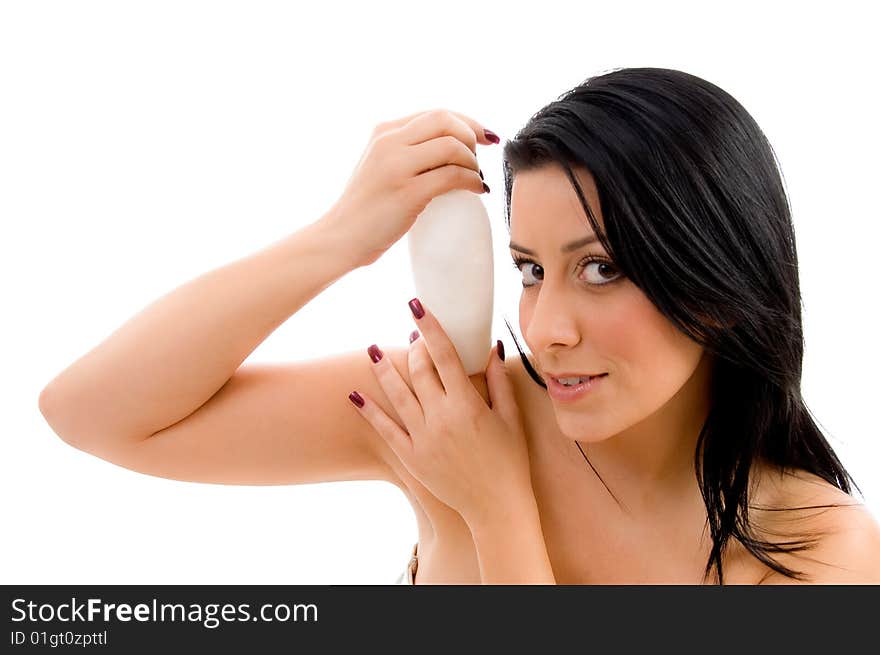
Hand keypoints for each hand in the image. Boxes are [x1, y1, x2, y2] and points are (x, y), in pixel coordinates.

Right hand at [325, 109, 495, 267]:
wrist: (341, 237)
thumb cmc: (365, 209)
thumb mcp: (379, 165)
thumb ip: (405, 151)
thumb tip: (449, 149)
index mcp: (384, 132)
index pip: (436, 113)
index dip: (468, 122)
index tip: (485, 138)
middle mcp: (389, 142)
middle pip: (446, 120)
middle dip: (472, 137)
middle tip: (480, 161)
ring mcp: (397, 166)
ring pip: (452, 146)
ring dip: (473, 163)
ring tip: (476, 179)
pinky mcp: (407, 192)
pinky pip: (453, 176)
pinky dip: (472, 182)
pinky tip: (477, 190)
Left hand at [348, 298, 532, 524]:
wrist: (496, 507)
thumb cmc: (510, 461)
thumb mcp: (511, 418)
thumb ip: (499, 381)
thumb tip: (492, 347)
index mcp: (467, 404)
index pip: (444, 355)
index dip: (429, 327)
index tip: (416, 305)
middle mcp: (441, 417)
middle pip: (419, 370)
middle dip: (413, 347)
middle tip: (411, 334)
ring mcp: (423, 437)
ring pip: (397, 394)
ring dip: (383, 370)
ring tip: (371, 350)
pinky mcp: (411, 456)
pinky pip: (385, 429)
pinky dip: (369, 411)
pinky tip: (356, 394)